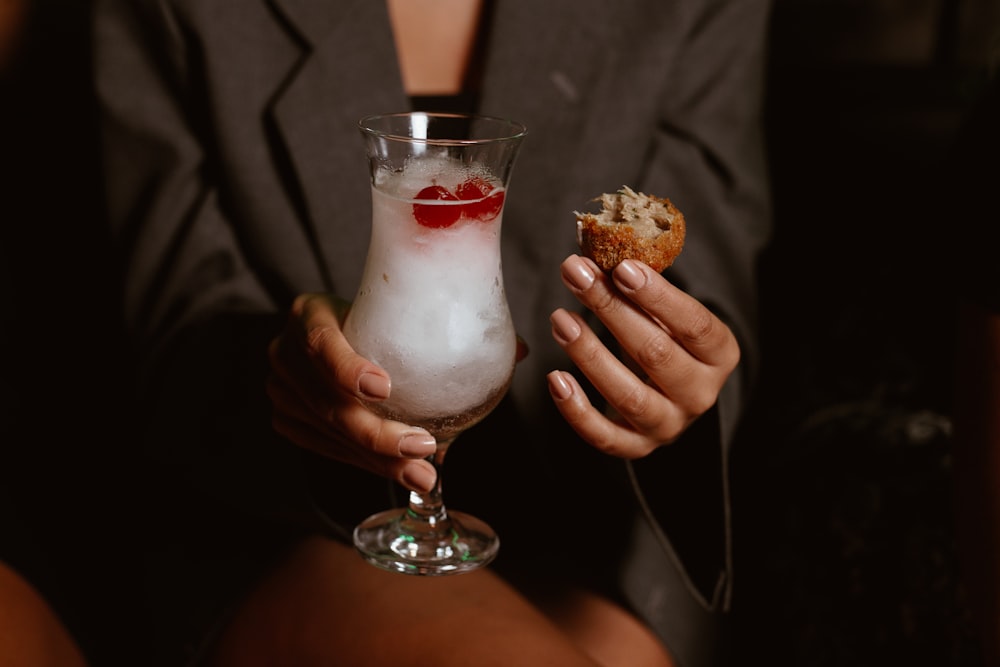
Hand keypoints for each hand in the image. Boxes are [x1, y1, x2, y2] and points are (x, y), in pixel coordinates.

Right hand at [266, 293, 437, 492]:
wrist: (334, 335)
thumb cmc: (375, 320)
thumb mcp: (396, 311)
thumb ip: (443, 325)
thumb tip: (512, 350)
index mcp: (309, 313)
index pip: (321, 341)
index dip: (347, 369)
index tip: (384, 389)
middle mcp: (286, 352)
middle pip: (329, 401)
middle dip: (378, 434)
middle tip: (424, 448)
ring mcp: (282, 390)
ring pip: (330, 433)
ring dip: (379, 459)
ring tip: (422, 473)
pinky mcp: (287, 420)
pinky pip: (328, 449)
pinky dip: (367, 463)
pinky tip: (400, 471)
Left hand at [548, 255, 739, 458]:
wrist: (668, 392)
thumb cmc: (664, 337)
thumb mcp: (665, 311)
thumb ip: (639, 286)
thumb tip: (591, 252)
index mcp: (719, 353)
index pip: (694, 324)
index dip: (658, 296)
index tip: (622, 267)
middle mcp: (700, 394)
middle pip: (656, 354)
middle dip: (611, 310)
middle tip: (576, 275)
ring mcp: (669, 425)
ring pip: (629, 396)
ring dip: (590, 355)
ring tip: (560, 319)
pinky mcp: (637, 447)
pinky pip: (606, 436)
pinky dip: (577, 411)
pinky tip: (555, 378)